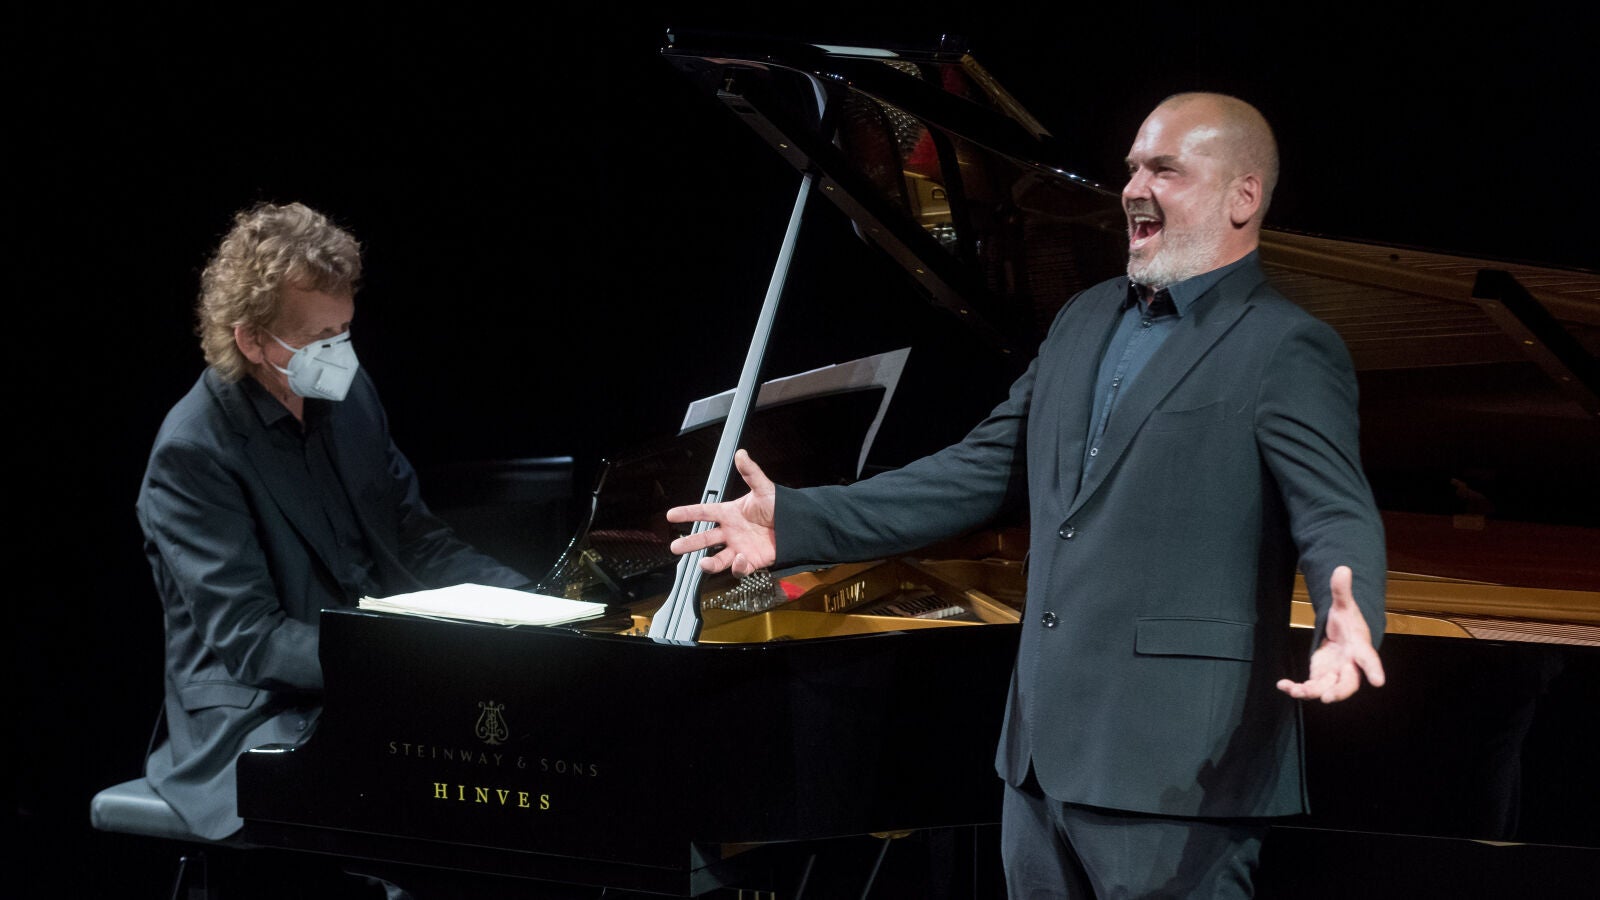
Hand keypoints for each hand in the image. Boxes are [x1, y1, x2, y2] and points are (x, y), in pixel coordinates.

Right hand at [665, 449, 776, 575]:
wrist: (798, 527)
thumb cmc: (780, 507)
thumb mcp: (764, 489)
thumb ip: (751, 473)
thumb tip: (741, 454)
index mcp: (730, 513)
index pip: (703, 512)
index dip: (687, 513)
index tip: (671, 515)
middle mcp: (731, 531)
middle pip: (704, 539)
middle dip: (689, 543)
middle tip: (675, 547)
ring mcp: (739, 547)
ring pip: (717, 558)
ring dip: (708, 563)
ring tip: (702, 563)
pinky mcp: (751, 561)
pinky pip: (739, 568)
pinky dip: (736, 566)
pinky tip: (739, 559)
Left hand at [1276, 565, 1385, 702]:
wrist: (1342, 635)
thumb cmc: (1347, 622)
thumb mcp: (1343, 605)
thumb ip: (1341, 590)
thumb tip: (1342, 568)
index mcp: (1359, 647)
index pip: (1369, 659)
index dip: (1375, 670)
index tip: (1379, 682)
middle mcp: (1349, 665)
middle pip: (1349, 683)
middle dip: (1339, 691)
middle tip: (1327, 698)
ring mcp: (1335, 674)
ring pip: (1327, 689)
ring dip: (1312, 692)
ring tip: (1295, 690)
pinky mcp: (1320, 677)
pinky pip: (1310, 687)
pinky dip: (1297, 689)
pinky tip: (1283, 685)